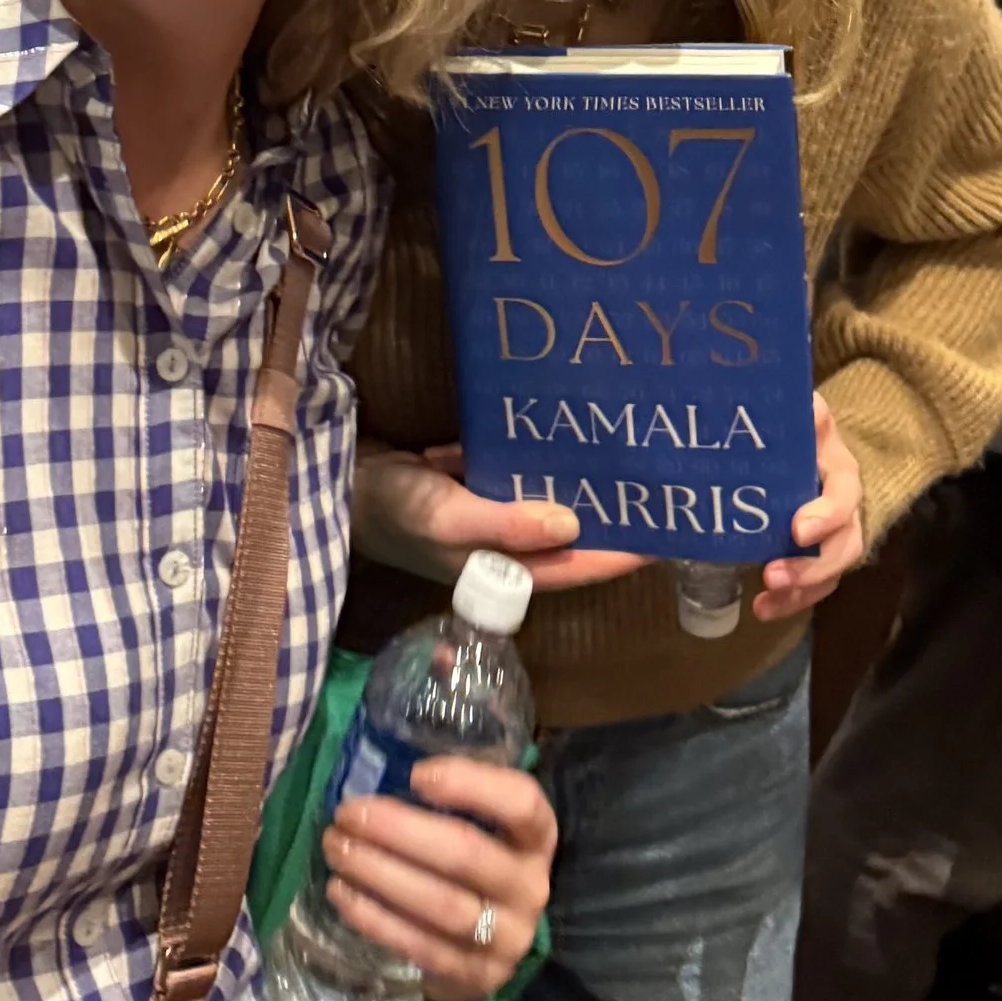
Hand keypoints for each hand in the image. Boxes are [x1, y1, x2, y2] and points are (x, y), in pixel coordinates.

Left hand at [323, 754, 555, 1000]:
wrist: (495, 944)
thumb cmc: (478, 864)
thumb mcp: (484, 826)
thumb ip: (452, 801)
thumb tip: (375, 776)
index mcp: (536, 838)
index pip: (521, 804)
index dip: (471, 785)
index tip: (416, 775)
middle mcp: (529, 887)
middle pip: (467, 855)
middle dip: (399, 831)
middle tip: (348, 814)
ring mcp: (506, 938)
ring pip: (441, 904)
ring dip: (380, 875)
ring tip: (338, 851)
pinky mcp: (476, 977)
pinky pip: (420, 947)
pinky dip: (375, 919)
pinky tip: (341, 894)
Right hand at [350, 443, 646, 594]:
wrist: (334, 482)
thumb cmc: (392, 509)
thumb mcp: (447, 519)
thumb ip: (506, 522)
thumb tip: (572, 525)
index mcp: (502, 571)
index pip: (576, 566)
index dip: (621, 554)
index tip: (667, 533)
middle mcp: (502, 548)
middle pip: (568, 536)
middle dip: (609, 515)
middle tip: (658, 484)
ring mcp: (487, 515)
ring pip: (546, 502)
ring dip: (579, 483)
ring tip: (627, 454)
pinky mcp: (470, 483)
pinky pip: (517, 472)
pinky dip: (541, 458)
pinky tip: (570, 429)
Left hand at [752, 394, 864, 623]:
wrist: (796, 443)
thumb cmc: (795, 427)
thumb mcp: (800, 411)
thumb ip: (802, 409)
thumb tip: (806, 405)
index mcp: (839, 470)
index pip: (844, 495)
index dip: (826, 515)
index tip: (797, 531)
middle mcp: (844, 507)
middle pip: (844, 544)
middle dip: (811, 565)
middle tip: (771, 575)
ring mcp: (833, 535)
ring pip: (832, 571)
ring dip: (802, 587)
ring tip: (767, 597)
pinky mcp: (817, 557)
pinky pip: (813, 586)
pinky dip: (790, 601)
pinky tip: (761, 609)